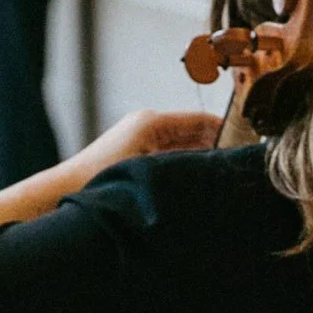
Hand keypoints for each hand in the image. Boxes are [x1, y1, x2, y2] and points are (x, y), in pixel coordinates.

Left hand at [73, 106, 223, 179]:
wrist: (67, 193)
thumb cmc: (102, 179)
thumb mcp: (153, 170)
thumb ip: (187, 164)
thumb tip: (215, 164)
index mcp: (153, 121)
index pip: (201, 120)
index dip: (226, 130)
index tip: (246, 144)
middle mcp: (149, 126)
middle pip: (195, 133)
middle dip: (216, 147)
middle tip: (236, 166)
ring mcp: (142, 141)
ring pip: (184, 147)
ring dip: (200, 160)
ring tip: (219, 177)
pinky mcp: (137, 157)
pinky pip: (171, 158)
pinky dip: (185, 167)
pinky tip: (194, 184)